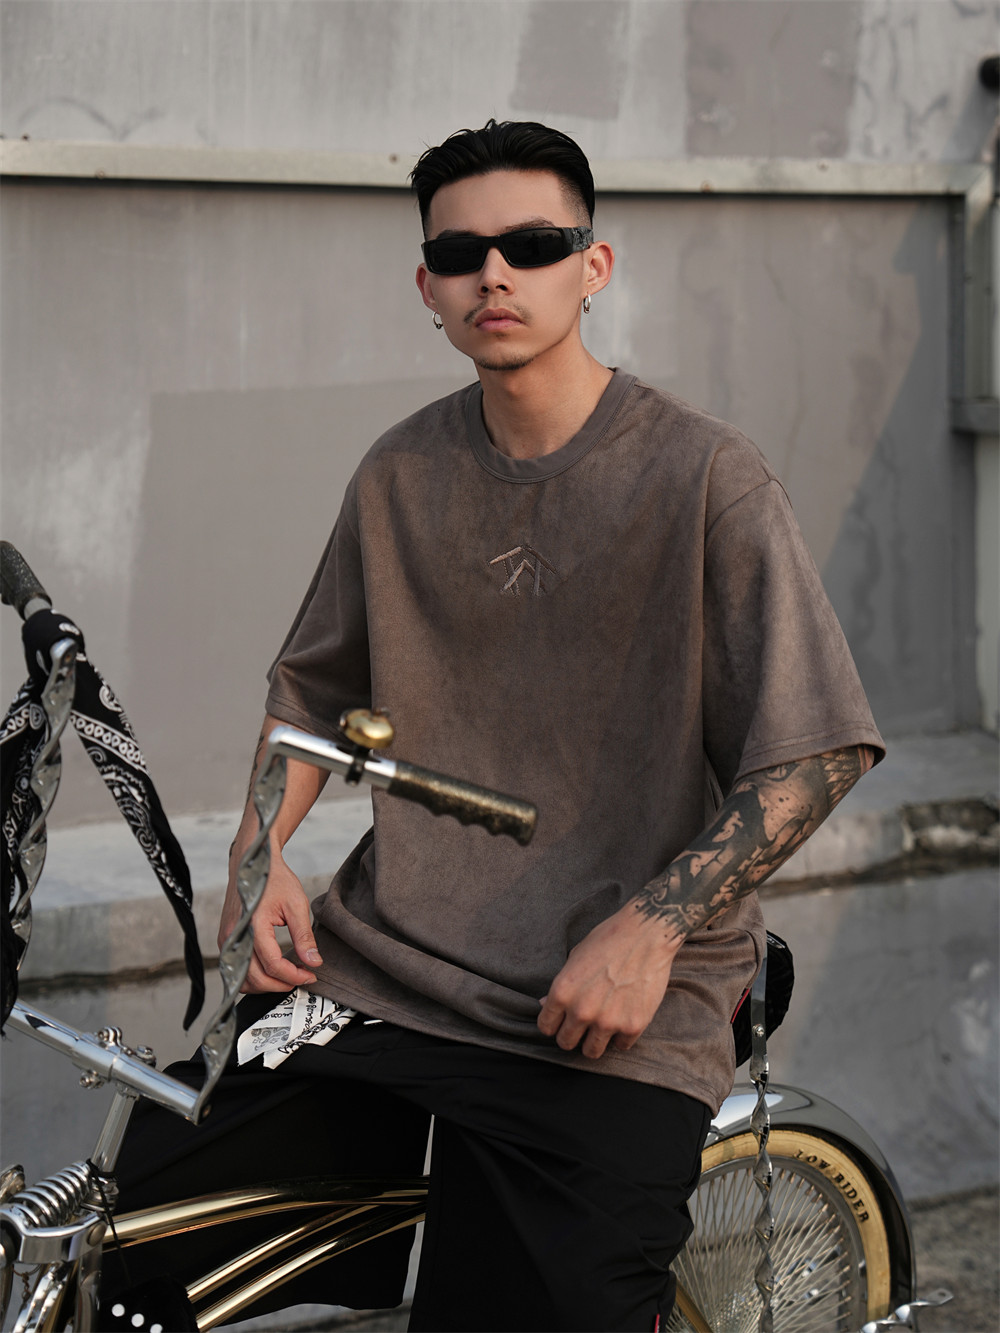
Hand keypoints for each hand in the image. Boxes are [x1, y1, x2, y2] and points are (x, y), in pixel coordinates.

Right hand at [218, 851, 322, 993]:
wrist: (252, 863)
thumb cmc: (273, 879)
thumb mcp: (296, 905)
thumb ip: (304, 936)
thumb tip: (313, 962)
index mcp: (253, 926)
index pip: (273, 965)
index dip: (294, 975)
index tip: (310, 974)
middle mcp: (234, 937)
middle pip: (256, 979)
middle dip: (282, 984)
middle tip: (303, 977)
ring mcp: (227, 941)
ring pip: (243, 980)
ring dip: (266, 985)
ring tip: (288, 976)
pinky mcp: (226, 942)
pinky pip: (237, 970)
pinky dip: (254, 978)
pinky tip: (272, 971)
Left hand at [537, 904, 680, 1059]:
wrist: (647, 934)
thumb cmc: (608, 939)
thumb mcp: (575, 957)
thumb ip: (562, 986)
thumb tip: (545, 1005)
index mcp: (562, 992)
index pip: (546, 1026)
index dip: (553, 1023)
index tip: (561, 1021)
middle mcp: (582, 1010)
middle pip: (566, 1043)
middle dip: (571, 1035)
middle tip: (582, 1026)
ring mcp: (608, 1021)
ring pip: (592, 1052)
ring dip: (594, 1041)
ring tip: (602, 1026)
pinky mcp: (633, 1025)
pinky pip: (621, 1045)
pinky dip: (622, 1036)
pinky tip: (624, 1018)